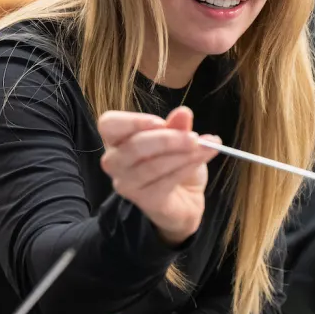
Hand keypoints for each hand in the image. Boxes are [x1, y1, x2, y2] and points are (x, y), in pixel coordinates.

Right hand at [98, 106, 216, 244]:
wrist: (185, 199)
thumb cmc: (174, 163)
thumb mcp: (179, 138)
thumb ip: (178, 125)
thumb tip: (183, 112)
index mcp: (116, 139)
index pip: (109, 125)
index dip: (133, 122)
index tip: (161, 122)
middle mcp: (114, 162)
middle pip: (133, 147)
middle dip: (167, 140)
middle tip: (194, 138)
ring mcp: (127, 184)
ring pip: (152, 166)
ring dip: (182, 155)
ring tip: (205, 147)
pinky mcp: (144, 200)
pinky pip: (165, 182)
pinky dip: (187, 167)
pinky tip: (201, 159)